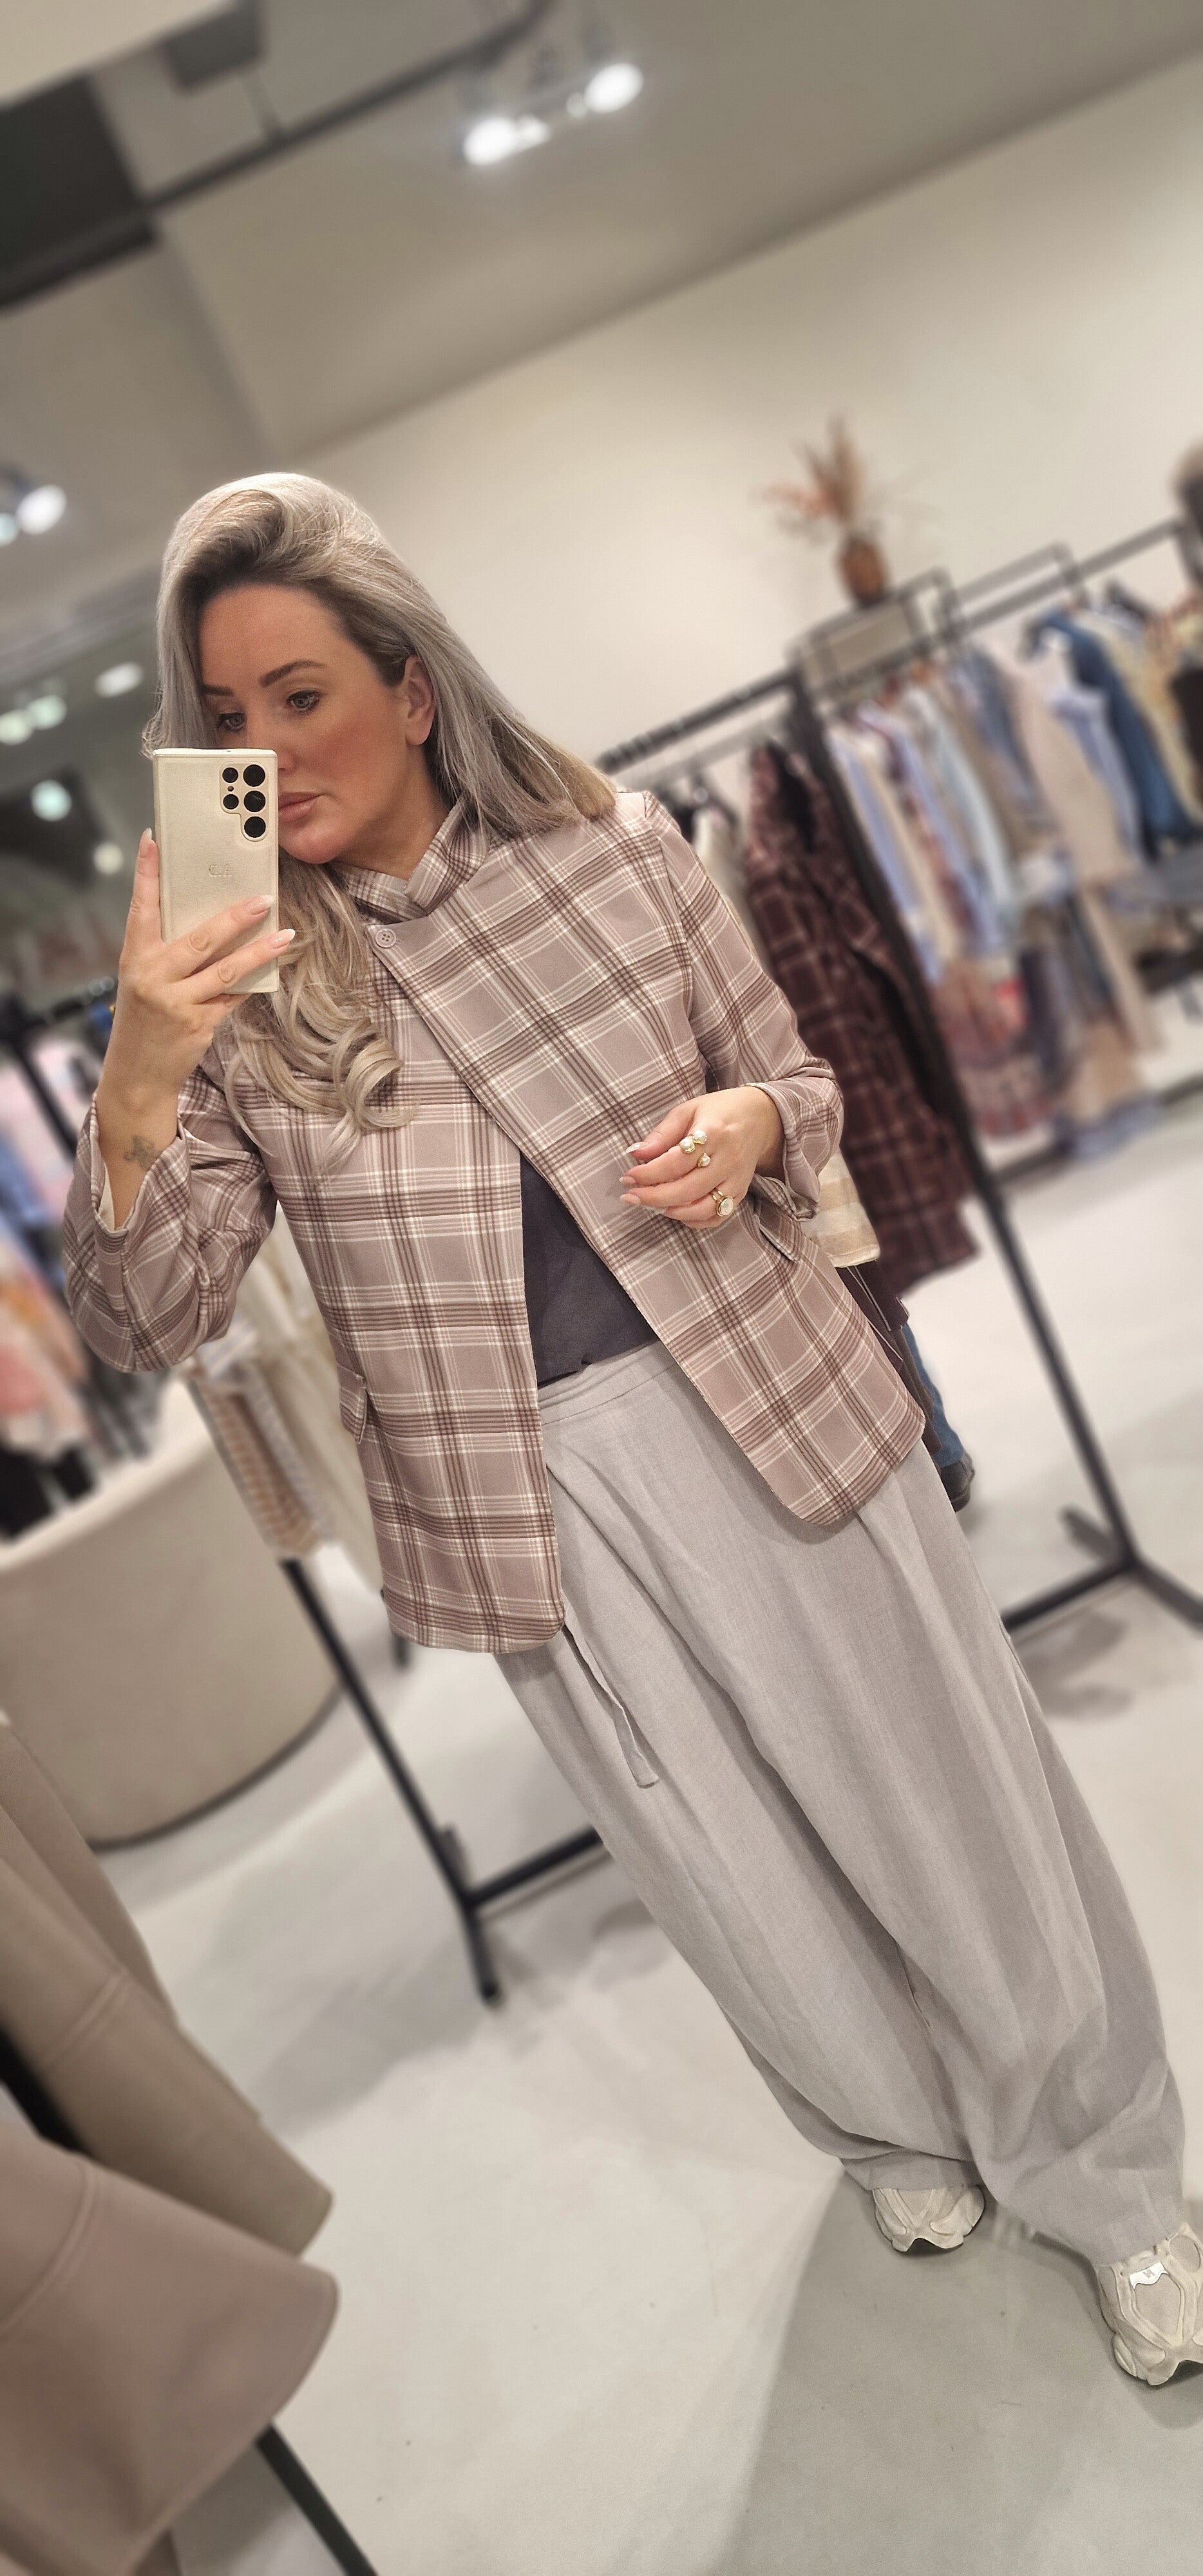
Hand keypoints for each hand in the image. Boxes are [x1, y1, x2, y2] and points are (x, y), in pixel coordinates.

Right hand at [101, 831, 292, 1106]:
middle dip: (234, 917)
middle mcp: (153, 977)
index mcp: (135, 959)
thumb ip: (166, 952)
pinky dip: (253, 982)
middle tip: (263, 898)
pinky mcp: (198, 1025)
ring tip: (285, 934)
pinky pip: (233, 997)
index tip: (153, 841)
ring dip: (259, 951)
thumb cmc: (142, 1019)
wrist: (136, 1075)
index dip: (147, 874)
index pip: (141, 908)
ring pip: (226, 970)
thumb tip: (210, 919)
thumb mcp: (142, 980)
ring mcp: (177, 1003)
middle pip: (200, 939)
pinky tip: (273, 968)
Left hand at [621, 1086, 783, 1229]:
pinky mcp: (741, 1192)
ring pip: (704, 1208)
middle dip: (654, 1197)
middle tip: (630, 1196)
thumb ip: (662, 1134)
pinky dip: (695, 1221)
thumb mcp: (688, 1110)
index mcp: (713, 1132)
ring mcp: (736, 1179)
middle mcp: (727, 1159)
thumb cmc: (719, 1112)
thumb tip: (636, 1154)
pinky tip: (675, 1212)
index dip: (649, 1173)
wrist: (761, 1118)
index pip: (676, 1161)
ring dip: (673, 1211)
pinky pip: (718, 1216)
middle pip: (688, 1189)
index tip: (628, 1177)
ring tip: (651, 1204)